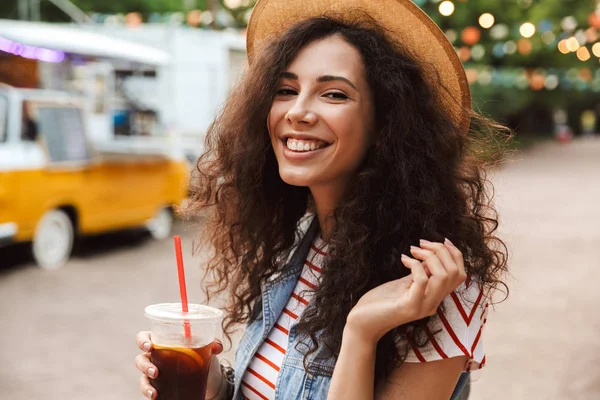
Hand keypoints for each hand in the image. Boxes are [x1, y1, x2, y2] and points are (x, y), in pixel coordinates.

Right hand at [135, 331, 224, 398]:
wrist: (208, 376)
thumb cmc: (201, 355)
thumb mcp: (206, 347)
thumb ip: (213, 343)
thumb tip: (217, 347)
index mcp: (162, 341)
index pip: (145, 337)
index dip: (142, 341)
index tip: (149, 346)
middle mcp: (156, 356)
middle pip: (140, 358)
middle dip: (144, 365)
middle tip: (155, 372)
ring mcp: (156, 372)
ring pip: (143, 376)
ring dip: (146, 385)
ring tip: (154, 392)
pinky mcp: (159, 386)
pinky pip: (149, 389)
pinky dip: (150, 393)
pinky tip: (155, 397)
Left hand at [346, 239, 465, 343]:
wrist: (363, 322)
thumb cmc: (381, 302)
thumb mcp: (405, 283)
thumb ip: (421, 273)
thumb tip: (431, 256)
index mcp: (435, 297)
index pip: (459, 275)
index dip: (455, 254)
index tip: (442, 241)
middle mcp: (433, 304)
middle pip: (454, 272)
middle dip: (441, 251)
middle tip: (421, 244)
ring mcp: (423, 307)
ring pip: (443, 276)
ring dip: (429, 256)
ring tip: (413, 250)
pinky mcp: (409, 307)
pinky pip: (422, 281)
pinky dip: (415, 265)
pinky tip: (404, 260)